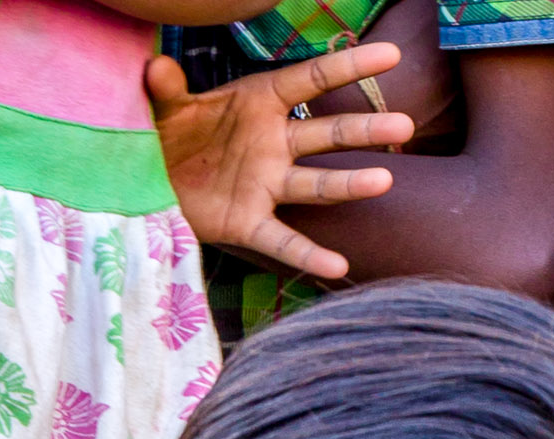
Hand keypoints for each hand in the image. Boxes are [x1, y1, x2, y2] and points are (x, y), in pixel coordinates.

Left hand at [146, 45, 416, 280]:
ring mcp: (267, 185)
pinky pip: (284, 241)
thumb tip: (156, 68)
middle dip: (366, 131)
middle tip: (405, 125)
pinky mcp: (250, 222)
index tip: (390, 56)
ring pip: (317, 184)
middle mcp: (273, 143)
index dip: (350, 66)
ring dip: (351, 183)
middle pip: (329, 134)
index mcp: (259, 103)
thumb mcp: (163, 104)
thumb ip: (166, 86)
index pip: (311, 80)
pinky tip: (337, 265)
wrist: (149, 181)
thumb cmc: (167, 134)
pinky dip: (309, 255)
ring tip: (384, 181)